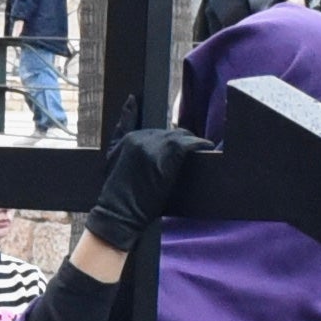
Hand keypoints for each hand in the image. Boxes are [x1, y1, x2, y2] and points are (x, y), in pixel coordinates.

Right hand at [80, 124, 210, 267]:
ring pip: (181, 136)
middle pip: (171, 133)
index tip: (181, 146)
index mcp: (129, 137)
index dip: (170, 139)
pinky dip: (200, 145)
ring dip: (192, 143)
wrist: (117, 215)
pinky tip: (207, 148)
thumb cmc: (118, 195)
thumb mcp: (112, 159)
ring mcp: (152, 147)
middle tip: (193, 152)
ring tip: (203, 149)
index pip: (157, 131)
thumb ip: (121, 133)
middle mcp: (140, 138)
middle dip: (182, 142)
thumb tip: (130, 105)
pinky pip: (188, 144)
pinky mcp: (164, 158)